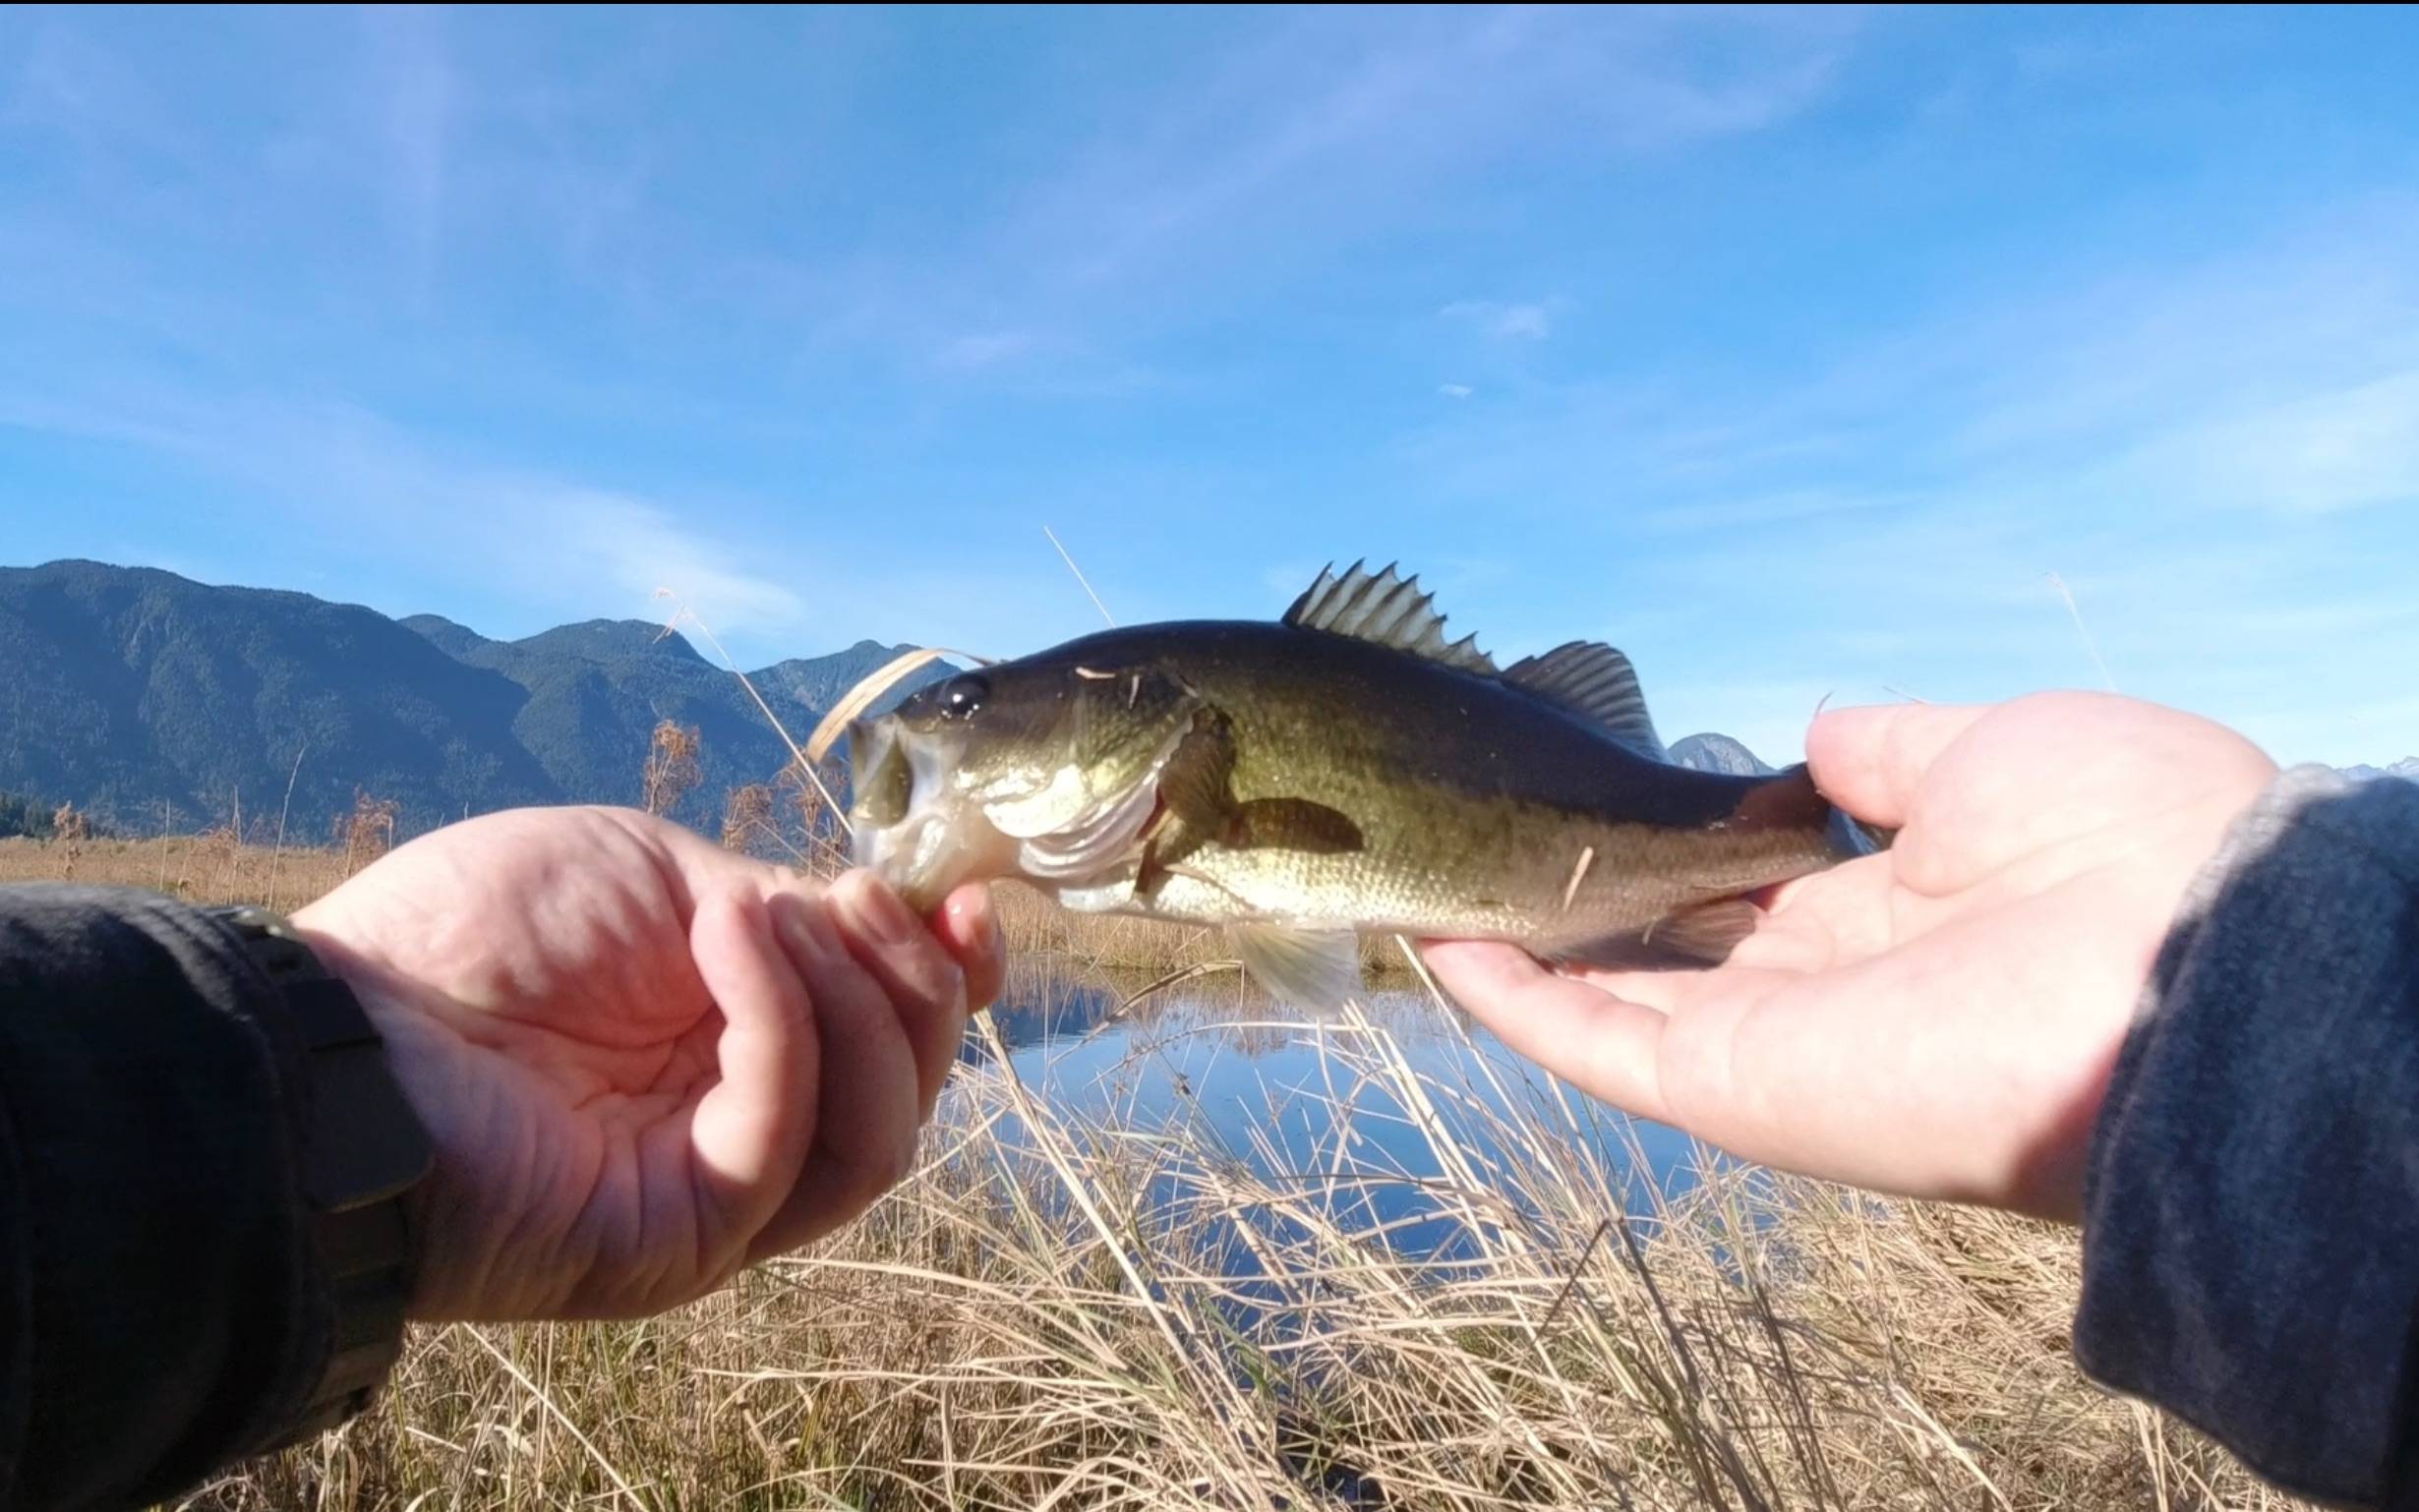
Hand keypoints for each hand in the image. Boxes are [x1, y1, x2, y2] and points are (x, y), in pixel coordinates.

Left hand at [291, 805, 1001, 1320]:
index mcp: (740, 1037)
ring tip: (789, 916)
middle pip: (912, 1087)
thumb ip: (773, 906)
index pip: (894, 1033)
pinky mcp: (685, 1235)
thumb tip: (865, 928)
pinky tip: (729, 939)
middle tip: (855, 900)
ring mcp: (720, 1192)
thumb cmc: (471, 933)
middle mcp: (745, 1121)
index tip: (972, 902)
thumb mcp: (652, 870)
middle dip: (918, 983)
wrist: (344, 1023)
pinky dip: (784, 1029)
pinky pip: (787, 1142)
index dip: (952, 974)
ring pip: (882, 1137)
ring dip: (867, 1007)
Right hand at [1422, 692, 2278, 1220]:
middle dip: (1571, 899)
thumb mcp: (1996, 751)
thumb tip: (1811, 742)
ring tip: (1417, 874)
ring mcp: (1771, 1043)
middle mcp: (1826, 984)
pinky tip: (1437, 930)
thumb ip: (1890, 754)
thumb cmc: (2122, 842)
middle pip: (1663, 948)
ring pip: (1607, 999)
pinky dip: (1511, 998)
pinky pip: (1595, 1044)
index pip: (1748, 887)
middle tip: (1472, 835)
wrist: (2191, 967)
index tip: (1585, 800)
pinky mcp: (1731, 1089)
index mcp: (1897, 909)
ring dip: (1512, 945)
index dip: (1663, 850)